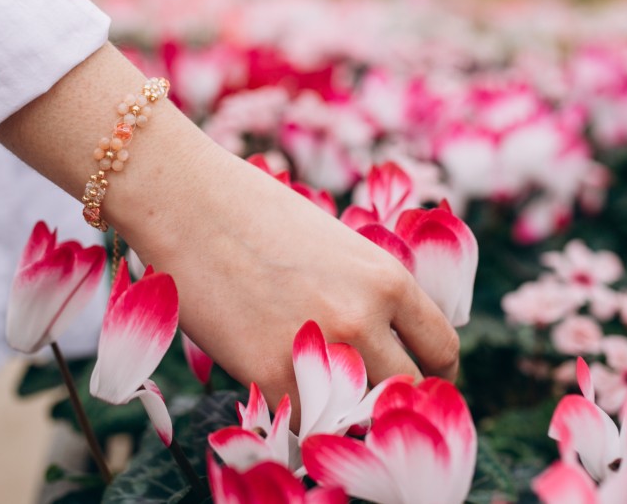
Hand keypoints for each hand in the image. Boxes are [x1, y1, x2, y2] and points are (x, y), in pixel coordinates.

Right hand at [0, 43, 459, 423]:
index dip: (432, 373)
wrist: (184, 203)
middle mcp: (364, 316)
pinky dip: (295, 418)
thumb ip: (366, 292)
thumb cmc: (253, 213)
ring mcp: (319, 348)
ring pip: (360, 416)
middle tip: (366, 400)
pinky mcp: (269, 373)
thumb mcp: (333, 244)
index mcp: (388, 278)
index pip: (442, 349)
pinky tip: (279, 397)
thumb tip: (381, 344)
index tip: (412, 380)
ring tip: (323, 402)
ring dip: (345, 414)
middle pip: (409, 389)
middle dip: (391, 398)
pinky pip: (303, 422)